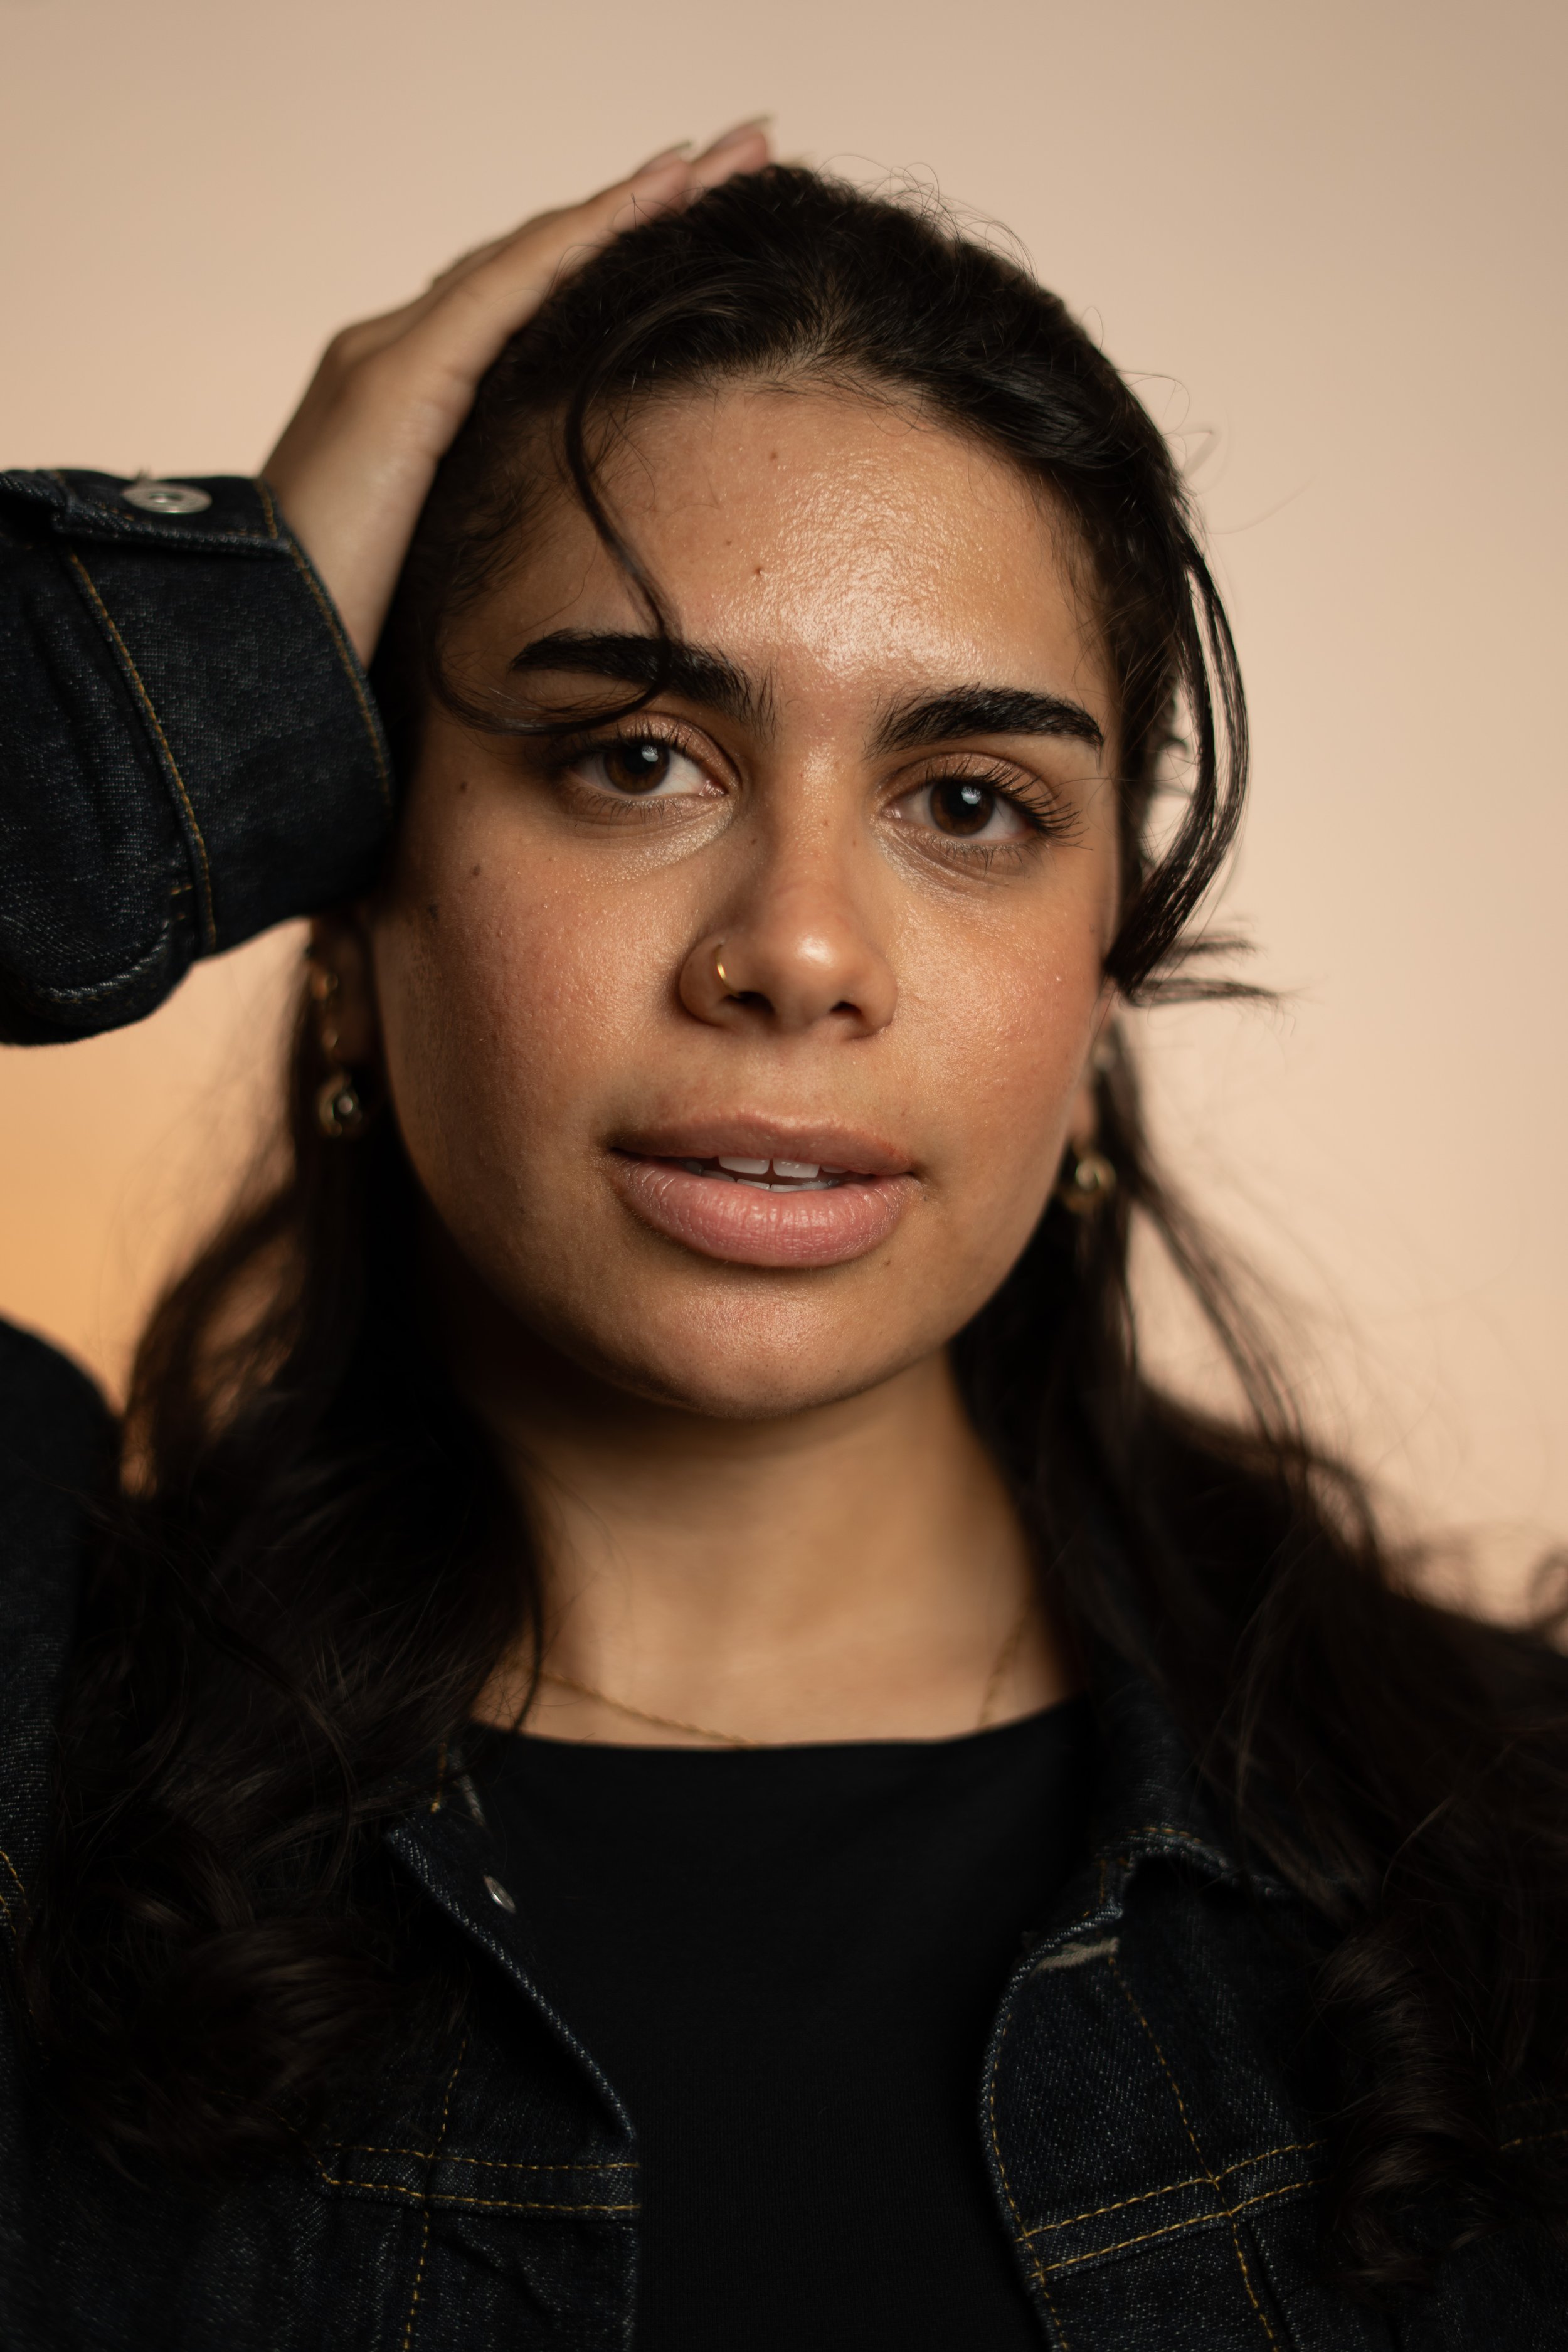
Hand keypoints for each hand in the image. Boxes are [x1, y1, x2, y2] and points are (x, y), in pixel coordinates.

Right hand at [263, 121, 770, 663]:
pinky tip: (657, 197)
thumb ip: (494, 532)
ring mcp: (387, 358)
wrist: (250, 660)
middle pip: (530, 263)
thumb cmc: (346, 640)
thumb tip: (575, 566)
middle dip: (628, 214)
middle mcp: (391, 354)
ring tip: (718, 161)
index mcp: (406, 402)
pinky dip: (585, 236)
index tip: (695, 228)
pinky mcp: (396, 384)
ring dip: (626, 203)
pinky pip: (510, 286)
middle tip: (733, 161)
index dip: (600, 265)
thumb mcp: (448, 571)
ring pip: (528, 256)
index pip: (519, 308)